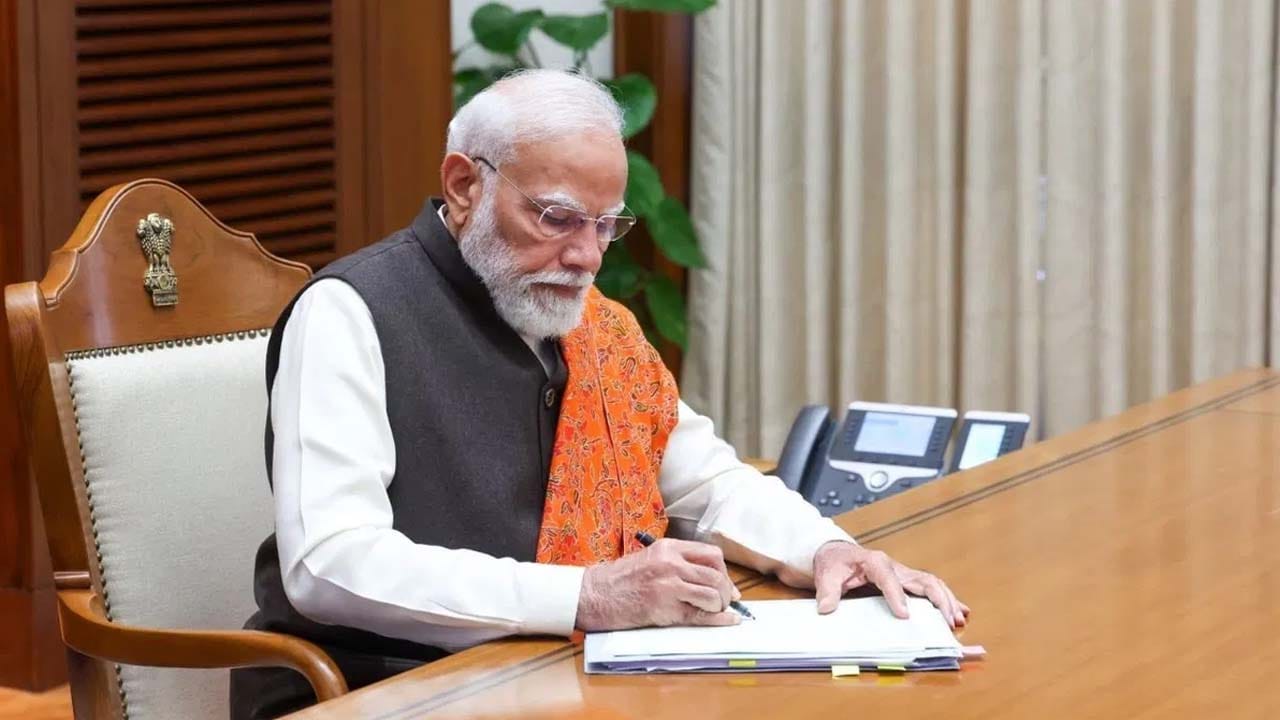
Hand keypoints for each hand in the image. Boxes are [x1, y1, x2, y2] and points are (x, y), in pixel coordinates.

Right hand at [575, 538, 741, 630]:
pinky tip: (727, 620)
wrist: (595, 594)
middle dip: (726, 591)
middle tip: (725, 601)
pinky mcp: (665, 608)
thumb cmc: (620, 578)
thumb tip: (709, 578)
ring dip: (720, 606)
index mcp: (668, 548)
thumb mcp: (650, 558)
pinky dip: (718, 620)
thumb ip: (677, 562)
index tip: (728, 585)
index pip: (711, 555)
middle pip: (716, 575)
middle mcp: (670, 563)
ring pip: (711, 594)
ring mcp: (668, 585)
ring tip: (714, 611)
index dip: (725, 572)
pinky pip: (700, 615)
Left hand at [799, 541, 969, 627]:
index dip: (896, 595)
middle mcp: (894, 566)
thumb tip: (826, 608)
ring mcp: (903, 574)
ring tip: (958, 620)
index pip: (888, 577)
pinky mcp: (907, 582)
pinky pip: (930, 589)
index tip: (904, 615)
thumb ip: (827, 591)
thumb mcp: (826, 574)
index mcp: (874, 562)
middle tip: (948, 621)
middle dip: (938, 600)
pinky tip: (961, 612)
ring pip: (932, 584)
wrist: (837, 554)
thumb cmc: (834, 563)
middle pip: (922, 579)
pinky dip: (946, 600)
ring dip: (947, 601)